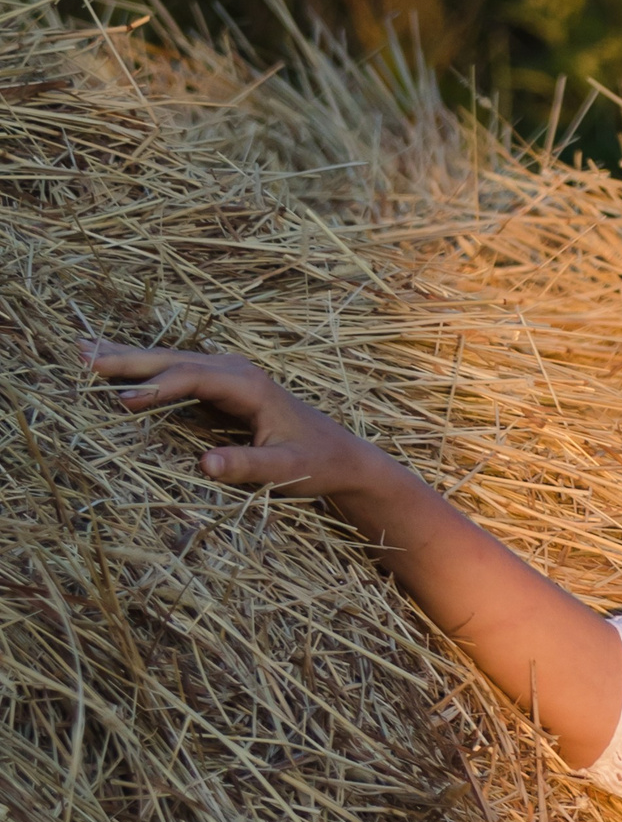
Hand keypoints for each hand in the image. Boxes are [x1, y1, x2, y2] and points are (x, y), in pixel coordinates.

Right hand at [85, 343, 394, 498]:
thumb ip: (249, 467)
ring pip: (170, 360)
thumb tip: (205, 465)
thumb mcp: (287, 470)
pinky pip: (176, 371)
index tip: (121, 401)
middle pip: (174, 360)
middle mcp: (236, 371)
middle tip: (81, 358)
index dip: (157, 388)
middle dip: (128, 360)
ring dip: (128, 357)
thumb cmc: (317, 463)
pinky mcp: (220, 384)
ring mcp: (227, 374)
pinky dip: (144, 368)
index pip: (193, 378)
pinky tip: (115, 363)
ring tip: (82, 351)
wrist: (341, 455)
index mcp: (249, 385)